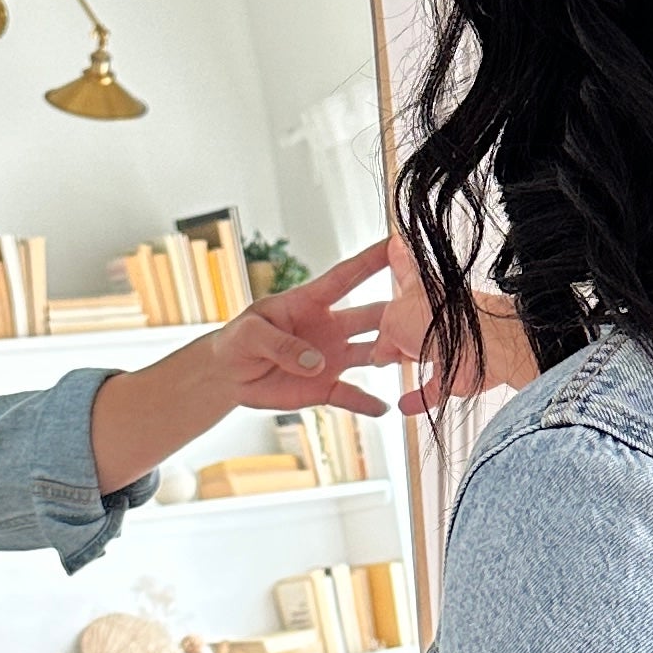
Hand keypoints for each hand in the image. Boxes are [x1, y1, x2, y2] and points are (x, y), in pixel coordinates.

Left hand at [86, 239, 397, 490]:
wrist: (229, 375)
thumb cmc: (237, 341)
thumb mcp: (250, 334)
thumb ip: (281, 343)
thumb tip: (317, 362)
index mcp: (310, 302)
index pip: (346, 277)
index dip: (371, 260)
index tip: (398, 244)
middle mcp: (330, 326)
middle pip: (372, 315)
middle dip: (397, 312)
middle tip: (423, 311)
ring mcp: (332, 357)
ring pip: (372, 353)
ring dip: (393, 355)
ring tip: (417, 357)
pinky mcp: (325, 387)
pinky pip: (352, 396)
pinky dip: (368, 403)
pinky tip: (385, 409)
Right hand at [368, 237, 540, 411]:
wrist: (482, 345)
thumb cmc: (444, 319)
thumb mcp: (393, 318)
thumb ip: (382, 334)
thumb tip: (382, 353)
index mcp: (419, 290)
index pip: (403, 266)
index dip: (397, 255)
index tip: (393, 243)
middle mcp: (432, 315)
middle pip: (407, 318)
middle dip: (393, 323)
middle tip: (379, 326)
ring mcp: (444, 344)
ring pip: (419, 354)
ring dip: (406, 360)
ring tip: (389, 364)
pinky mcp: (453, 373)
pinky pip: (430, 388)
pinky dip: (417, 398)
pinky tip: (404, 404)